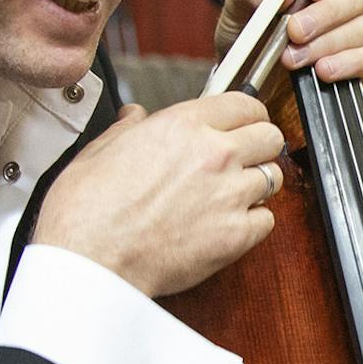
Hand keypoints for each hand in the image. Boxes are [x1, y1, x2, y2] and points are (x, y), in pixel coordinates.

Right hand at [32, 91, 285, 298]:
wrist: (93, 259)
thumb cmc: (88, 211)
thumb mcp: (99, 151)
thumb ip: (127, 129)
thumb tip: (134, 117)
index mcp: (183, 126)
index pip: (245, 103)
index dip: (247, 113)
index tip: (244, 123)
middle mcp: (214, 155)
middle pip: (271, 137)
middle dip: (260, 145)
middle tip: (245, 157)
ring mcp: (230, 195)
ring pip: (274, 177)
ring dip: (256, 184)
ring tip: (232, 194)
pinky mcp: (236, 235)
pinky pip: (267, 220)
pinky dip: (253, 222)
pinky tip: (229, 223)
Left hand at [215, 0, 362, 86]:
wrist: (247, 74)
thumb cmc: (249, 31)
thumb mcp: (239, 4)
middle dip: (326, 14)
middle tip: (295, 31)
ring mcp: (358, 29)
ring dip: (327, 43)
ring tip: (293, 58)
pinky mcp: (362, 62)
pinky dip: (348, 64)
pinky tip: (323, 71)